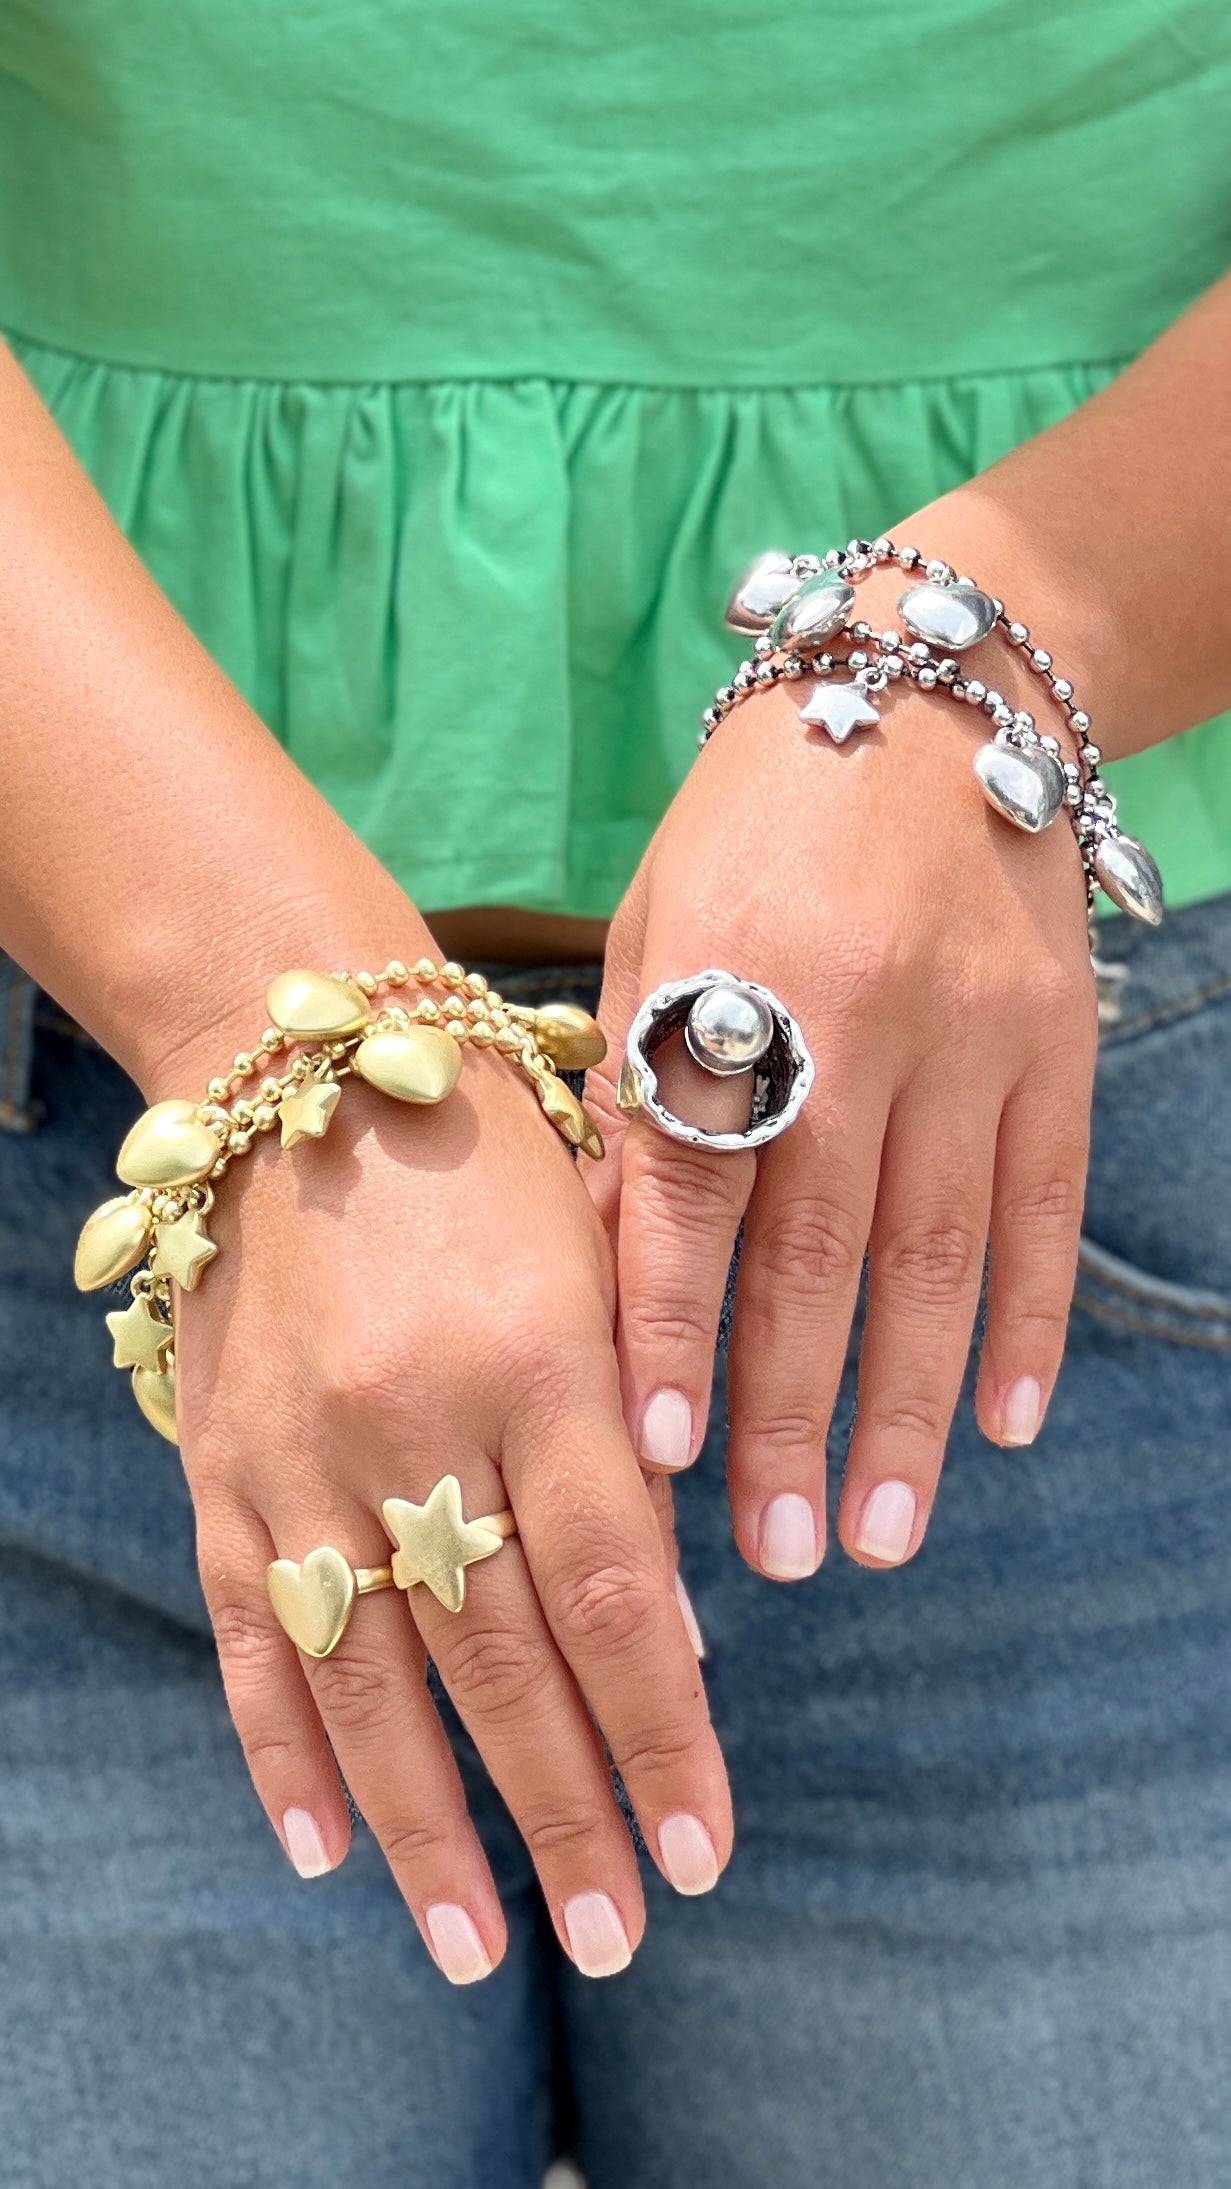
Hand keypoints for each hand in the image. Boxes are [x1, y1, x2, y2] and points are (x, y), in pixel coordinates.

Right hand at [167, 1025, 730, 1981]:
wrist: (299, 1066)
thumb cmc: (488, 1155)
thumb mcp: (595, 1261)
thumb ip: (632, 1438)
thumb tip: (673, 1634)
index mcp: (539, 1360)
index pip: (616, 1598)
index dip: (667, 1735)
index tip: (707, 1846)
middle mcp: (416, 1421)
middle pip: (505, 1662)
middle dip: (570, 1810)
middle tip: (621, 1930)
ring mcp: (302, 1453)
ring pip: (373, 1679)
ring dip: (432, 1826)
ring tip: (482, 1945)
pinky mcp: (220, 1464)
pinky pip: (248, 1632)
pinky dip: (282, 1750)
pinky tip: (324, 1849)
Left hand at [588, 644, 1096, 1578]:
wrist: (932, 690)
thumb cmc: (751, 819)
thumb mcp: (654, 923)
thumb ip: (638, 1083)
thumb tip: (615, 1265)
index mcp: (728, 981)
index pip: (696, 1184)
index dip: (676, 1324)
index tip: (660, 1458)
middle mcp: (857, 1018)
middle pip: (820, 1252)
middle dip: (794, 1413)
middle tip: (778, 1553)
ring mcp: (972, 1036)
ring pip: (941, 1256)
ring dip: (912, 1408)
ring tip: (884, 1535)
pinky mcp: (1058, 1044)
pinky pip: (1048, 1204)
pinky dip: (1032, 1321)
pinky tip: (1009, 1423)